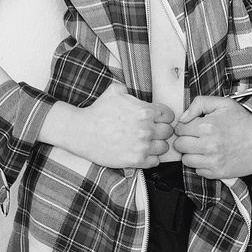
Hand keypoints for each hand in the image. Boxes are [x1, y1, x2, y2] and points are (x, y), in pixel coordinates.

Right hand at [41, 82, 174, 169]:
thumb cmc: (97, 112)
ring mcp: (142, 146)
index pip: (169, 115)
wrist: (82, 132)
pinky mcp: (136, 160)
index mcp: (145, 111)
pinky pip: (155, 161)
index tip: (158, 119)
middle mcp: (146, 129)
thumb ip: (131, 89)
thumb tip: (136, 91)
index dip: (164, 117)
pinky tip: (141, 152)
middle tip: (152, 131)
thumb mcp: (115, 91)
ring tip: (147, 143)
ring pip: (164, 147)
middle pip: (168, 132)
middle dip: (161, 130)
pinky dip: (151, 158)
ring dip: (157, 145)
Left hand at [172, 95, 251, 179]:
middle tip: (196, 137)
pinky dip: (201, 165)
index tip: (193, 127)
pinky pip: (198, 171)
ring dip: (191, 154)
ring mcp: (213, 160)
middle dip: (185, 140)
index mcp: (207, 126)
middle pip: (179, 145)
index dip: (184, 126)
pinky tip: (211, 157)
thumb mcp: (223, 103)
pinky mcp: (219, 172)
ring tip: (203, 148)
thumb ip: (199, 104)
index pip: (179, 129)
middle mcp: (208, 144)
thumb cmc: (245, 120)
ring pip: (186, 160)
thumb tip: (183, 117)